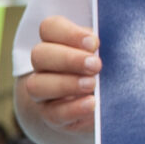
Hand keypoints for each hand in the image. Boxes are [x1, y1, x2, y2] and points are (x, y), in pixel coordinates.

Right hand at [17, 16, 99, 133]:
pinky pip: (53, 112)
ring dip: (66, 84)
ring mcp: (42, 91)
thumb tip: (102, 46)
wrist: (106, 104)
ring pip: (36, 85)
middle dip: (68, 59)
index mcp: (56, 41)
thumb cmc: (106, 69)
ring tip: (92, 85)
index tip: (94, 43)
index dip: (69, 34)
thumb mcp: (107, 52)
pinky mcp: (50, 115)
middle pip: (39, 55)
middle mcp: (43, 65)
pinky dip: (73, 108)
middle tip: (96, 65)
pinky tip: (92, 103)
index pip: (49, 28)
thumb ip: (103, 46)